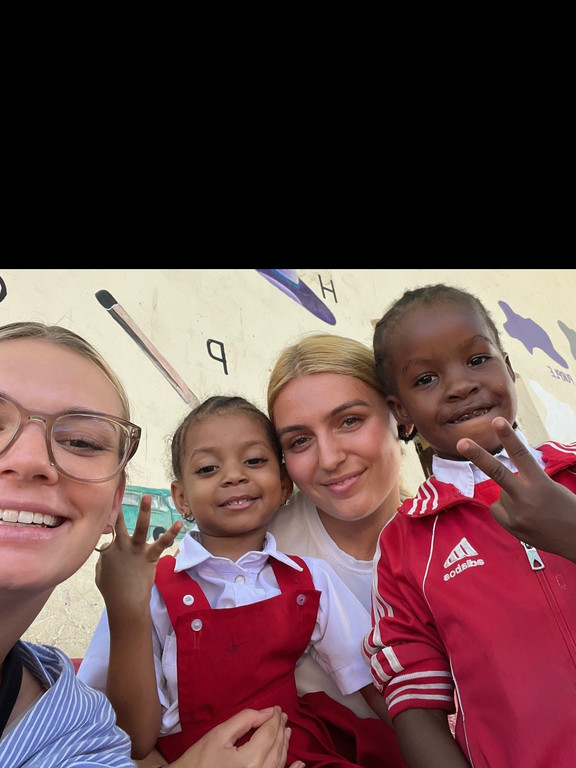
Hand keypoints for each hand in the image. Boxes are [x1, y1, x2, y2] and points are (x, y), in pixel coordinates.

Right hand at [95, 494, 182, 613]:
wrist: (125, 603)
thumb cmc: (112, 590)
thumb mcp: (100, 573)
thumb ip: (103, 558)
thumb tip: (105, 549)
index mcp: (108, 549)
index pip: (106, 528)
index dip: (105, 514)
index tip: (105, 500)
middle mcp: (120, 546)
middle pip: (118, 522)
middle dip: (118, 506)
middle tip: (119, 489)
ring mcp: (135, 550)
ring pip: (140, 527)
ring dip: (144, 511)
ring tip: (147, 496)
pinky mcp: (149, 557)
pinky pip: (162, 543)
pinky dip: (170, 533)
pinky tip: (178, 524)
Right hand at [137, 707, 304, 767]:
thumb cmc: (199, 760)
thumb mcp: (219, 734)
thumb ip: (244, 720)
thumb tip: (267, 712)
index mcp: (250, 759)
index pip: (269, 732)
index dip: (274, 717)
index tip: (277, 707)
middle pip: (276, 746)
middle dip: (280, 728)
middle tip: (281, 714)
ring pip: (279, 762)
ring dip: (285, 744)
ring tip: (286, 730)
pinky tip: (299, 764)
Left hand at [457, 417, 575, 561]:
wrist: (575, 540)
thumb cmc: (567, 509)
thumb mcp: (551, 488)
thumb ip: (528, 481)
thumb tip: (505, 479)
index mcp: (540, 483)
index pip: (522, 455)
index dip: (508, 437)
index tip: (497, 421)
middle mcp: (526, 497)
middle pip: (497, 472)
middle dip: (478, 456)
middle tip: (461, 442)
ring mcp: (517, 514)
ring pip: (501, 494)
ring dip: (511, 497)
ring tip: (532, 509)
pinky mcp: (511, 526)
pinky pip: (498, 509)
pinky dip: (507, 511)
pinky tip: (524, 518)